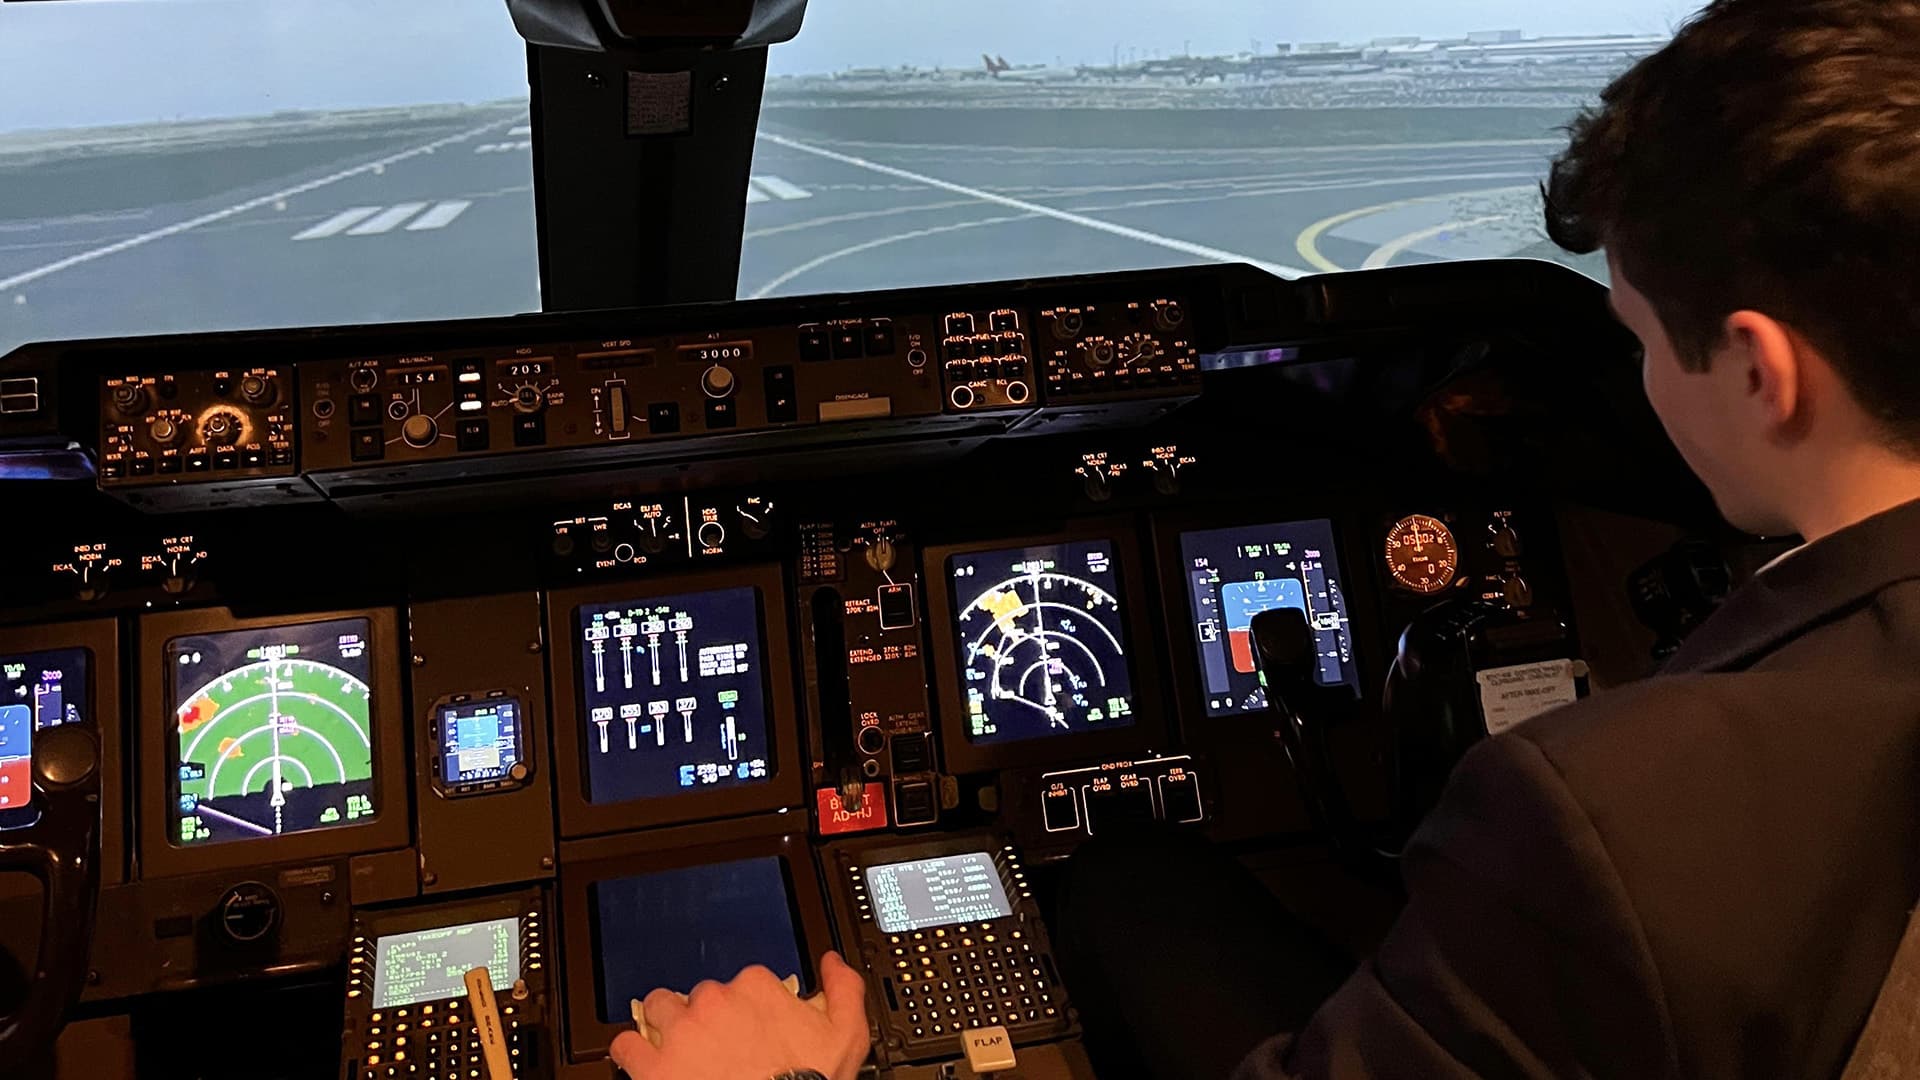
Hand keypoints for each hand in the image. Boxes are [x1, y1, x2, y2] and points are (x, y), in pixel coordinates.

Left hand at [609, 952, 871, 1079]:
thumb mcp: (846, 1036)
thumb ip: (844, 989)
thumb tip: (832, 963)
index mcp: (757, 989)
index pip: (745, 980)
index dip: (747, 1003)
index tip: (751, 1021)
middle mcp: (716, 1002)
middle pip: (701, 994)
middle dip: (707, 1015)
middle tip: (718, 1042)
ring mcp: (682, 1032)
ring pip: (658, 1008)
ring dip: (664, 1023)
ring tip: (674, 1044)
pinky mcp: (655, 1066)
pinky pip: (627, 1045)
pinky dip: (631, 1051)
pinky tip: (641, 1060)